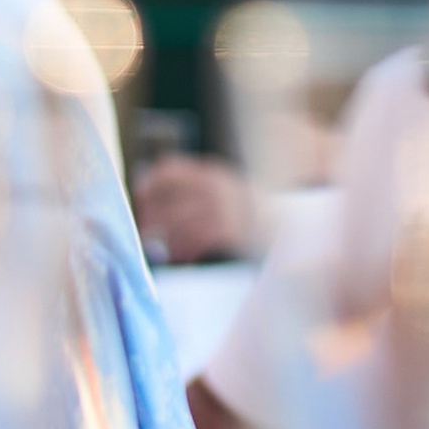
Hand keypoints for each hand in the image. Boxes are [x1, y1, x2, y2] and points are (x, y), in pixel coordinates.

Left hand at [132, 155, 259, 264]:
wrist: (287, 226)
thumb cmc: (249, 212)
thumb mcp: (225, 189)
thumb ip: (197, 189)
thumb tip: (155, 189)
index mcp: (212, 174)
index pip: (170, 170)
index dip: (150, 183)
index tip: (141, 196)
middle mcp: (214, 188)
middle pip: (168, 199)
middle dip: (152, 217)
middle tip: (146, 231)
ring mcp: (222, 209)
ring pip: (178, 224)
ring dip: (164, 239)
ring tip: (157, 249)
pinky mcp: (228, 231)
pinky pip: (195, 241)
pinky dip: (184, 251)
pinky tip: (181, 259)